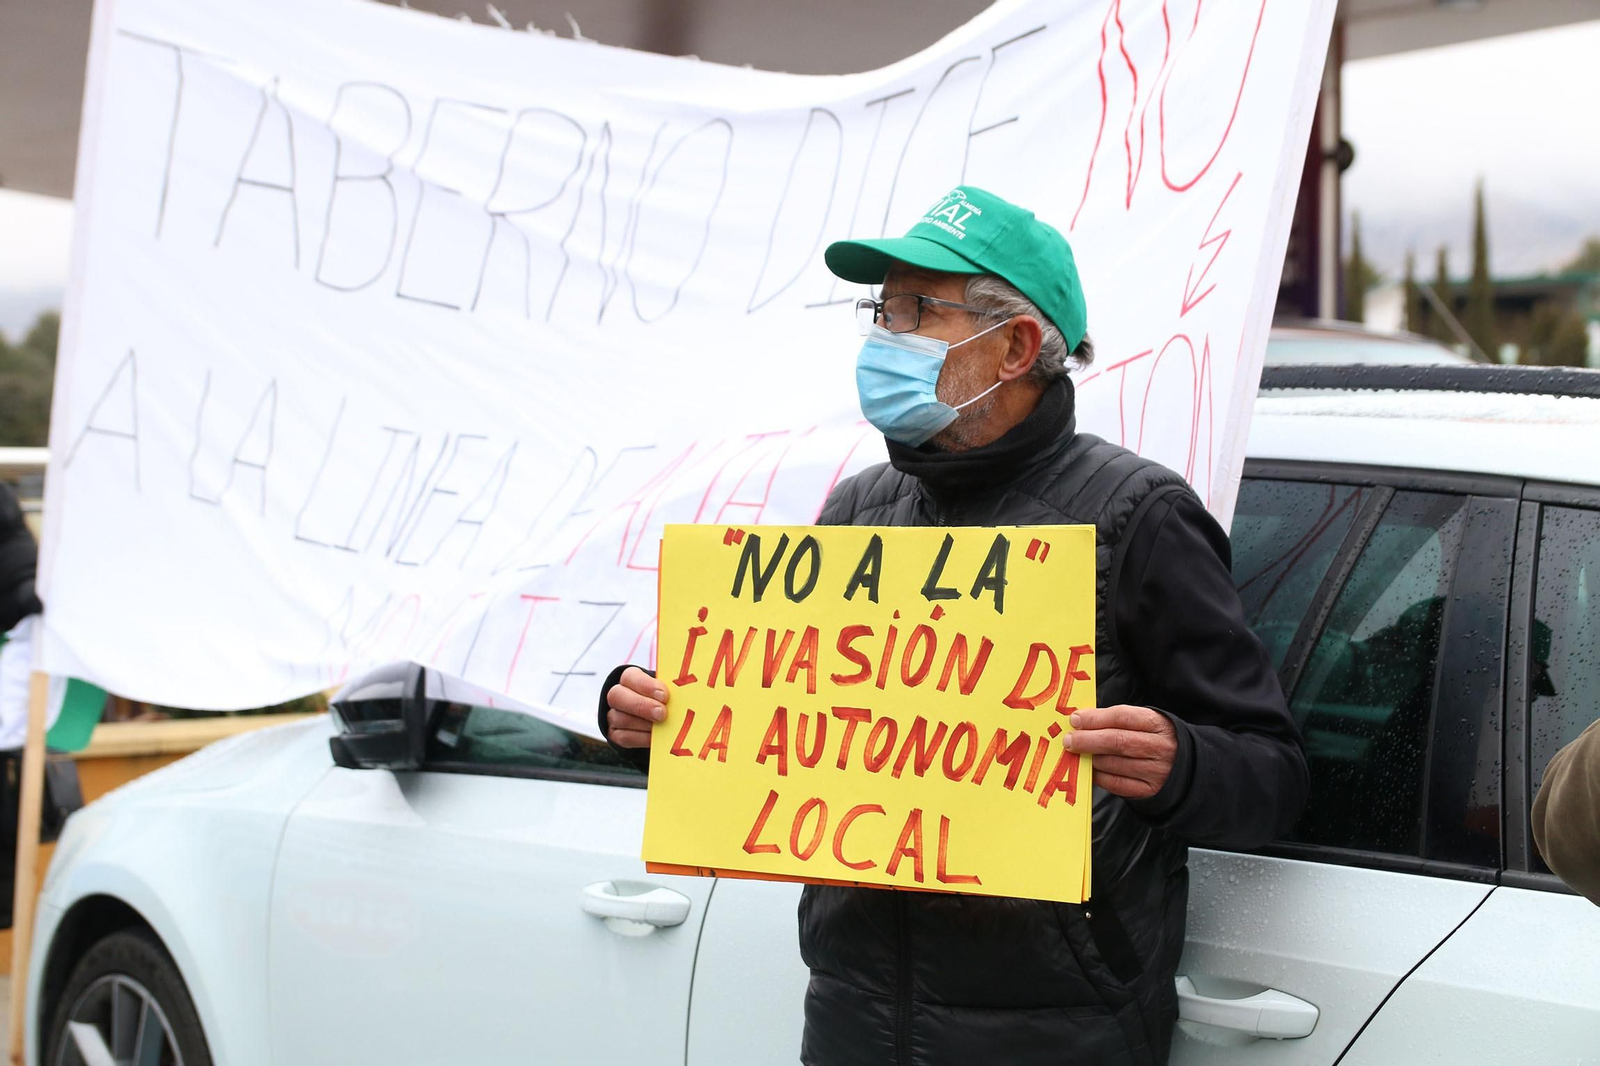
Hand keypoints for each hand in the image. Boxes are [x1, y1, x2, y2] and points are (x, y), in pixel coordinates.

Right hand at [605, 667, 666, 748]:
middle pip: (617, 696)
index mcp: (629, 679)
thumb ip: (670, 691)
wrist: (652, 718)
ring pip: (620, 718)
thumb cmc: (662, 699)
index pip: (630, 677)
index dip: (646, 686)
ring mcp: (613, 715)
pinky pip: (624, 737)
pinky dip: (641, 738)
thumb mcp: (665, 691)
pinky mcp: (615, 734)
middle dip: (642, 705)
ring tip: (662, 727)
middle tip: (662, 713)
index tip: (664, 696)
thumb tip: (684, 695)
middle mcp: (617, 695)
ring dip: (643, 724)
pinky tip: (655, 738)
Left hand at [1061, 705, 1176, 800]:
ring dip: (1091, 759)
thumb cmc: (1156, 738)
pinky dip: (1099, 776)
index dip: (1096, 718)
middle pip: (1117, 741)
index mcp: (1158, 724)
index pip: (1122, 717)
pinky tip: (1089, 769)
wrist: (1187, 767)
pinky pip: (1117, 783)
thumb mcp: (1147, 722)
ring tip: (1076, 754)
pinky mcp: (1149, 790)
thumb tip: (1082, 721)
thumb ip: (1118, 720)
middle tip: (1069, 740)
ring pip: (1115, 764)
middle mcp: (1159, 748)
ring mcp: (1156, 771)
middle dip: (1088, 740)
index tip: (1075, 719)